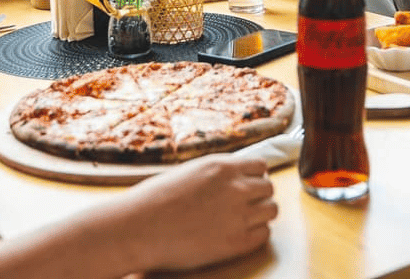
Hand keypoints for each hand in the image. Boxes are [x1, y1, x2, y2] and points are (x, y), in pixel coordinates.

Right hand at [119, 154, 276, 270]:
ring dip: (260, 214)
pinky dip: (256, 234)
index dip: (254, 176)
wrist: (138, 228)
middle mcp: (235, 187)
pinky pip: (264, 234)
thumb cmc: (154, 200)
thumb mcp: (189, 172)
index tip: (247, 185)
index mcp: (222, 166)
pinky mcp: (236, 242)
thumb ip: (215, 174)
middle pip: (268, 187)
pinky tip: (239, 235)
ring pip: (272, 210)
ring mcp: (238, 215)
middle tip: (245, 205)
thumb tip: (231, 177)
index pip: (260, 166)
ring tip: (242, 221)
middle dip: (258, 195)